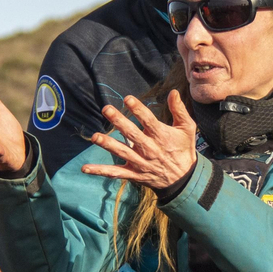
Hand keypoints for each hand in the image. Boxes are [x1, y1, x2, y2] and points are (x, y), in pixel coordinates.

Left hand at [80, 91, 197, 190]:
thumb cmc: (184, 149)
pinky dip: (100, 171)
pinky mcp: (134, 174)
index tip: (127, 99)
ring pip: (123, 153)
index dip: (138, 110)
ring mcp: (141, 163)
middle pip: (132, 135)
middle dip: (119, 122)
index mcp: (162, 136)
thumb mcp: (187, 129)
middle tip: (106, 109)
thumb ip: (179, 110)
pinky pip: (116, 173)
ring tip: (95, 137)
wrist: (184, 179)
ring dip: (108, 145)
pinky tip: (85, 168)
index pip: (149, 121)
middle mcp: (150, 149)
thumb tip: (173, 92)